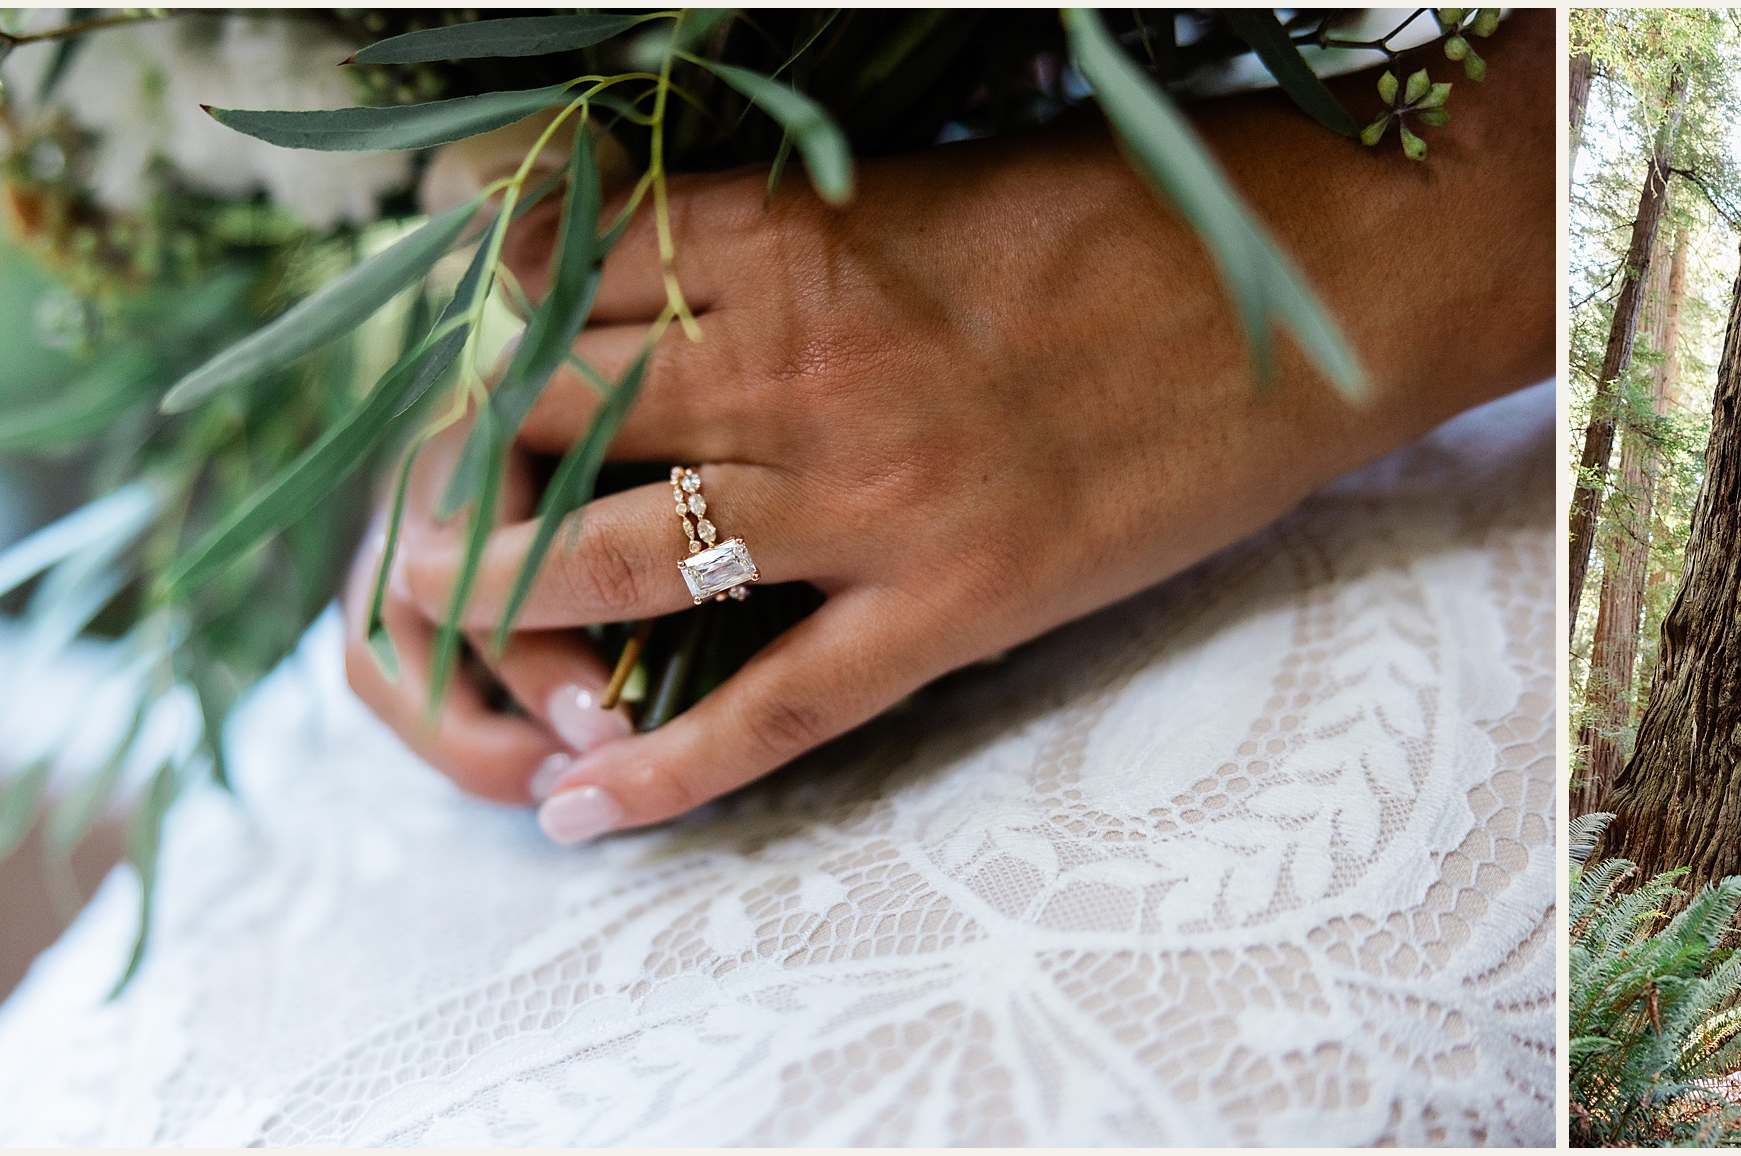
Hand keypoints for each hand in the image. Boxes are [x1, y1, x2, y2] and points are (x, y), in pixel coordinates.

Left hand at [365, 18, 1552, 840]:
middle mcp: (805, 366)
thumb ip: (776, 216)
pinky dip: (668, 770)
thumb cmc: (1128, 208)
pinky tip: (586, 809)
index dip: (472, 316)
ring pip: (625, 560)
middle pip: (548, 416)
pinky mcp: (959, 605)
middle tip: (426, 492)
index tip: (449, 348)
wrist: (1314, 289)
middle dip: (457, 460)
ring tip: (441, 624)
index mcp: (795, 235)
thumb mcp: (921, 172)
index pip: (553, 273)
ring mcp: (878, 499)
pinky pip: (780, 707)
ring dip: (506, 599)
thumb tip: (646, 241)